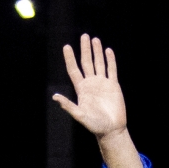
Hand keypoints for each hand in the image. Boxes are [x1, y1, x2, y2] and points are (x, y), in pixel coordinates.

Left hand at [53, 35, 142, 167]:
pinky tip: (108, 51)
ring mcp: (103, 84)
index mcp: (82, 90)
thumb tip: (55, 97)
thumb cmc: (95, 125)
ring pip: (99, 64)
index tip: (67, 47)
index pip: (74, 70)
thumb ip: (68, 105)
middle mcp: (91, 84)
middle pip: (87, 63)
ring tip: (95, 39)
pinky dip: (110, 60)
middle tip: (84, 36)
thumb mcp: (80, 115)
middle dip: (85, 50)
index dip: (70, 59)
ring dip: (97, 52)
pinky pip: (111, 70)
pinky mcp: (113, 86)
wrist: (111, 130)